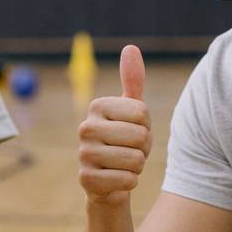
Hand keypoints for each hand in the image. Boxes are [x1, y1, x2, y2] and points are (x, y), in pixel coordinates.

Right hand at [78, 45, 151, 205]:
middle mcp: (85, 127)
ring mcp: (84, 154)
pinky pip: (127, 180)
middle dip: (144, 148)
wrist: (110, 180)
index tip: (135, 130)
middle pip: (141, 137)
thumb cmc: (124, 139)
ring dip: (137, 166)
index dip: (147, 125)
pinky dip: (129, 183)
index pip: (142, 113)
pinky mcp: (86, 179)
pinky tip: (117, 180)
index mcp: (97, 106)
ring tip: (124, 164)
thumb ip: (133, 80)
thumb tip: (130, 48)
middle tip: (131, 150)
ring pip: (136, 160)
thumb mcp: (132, 110)